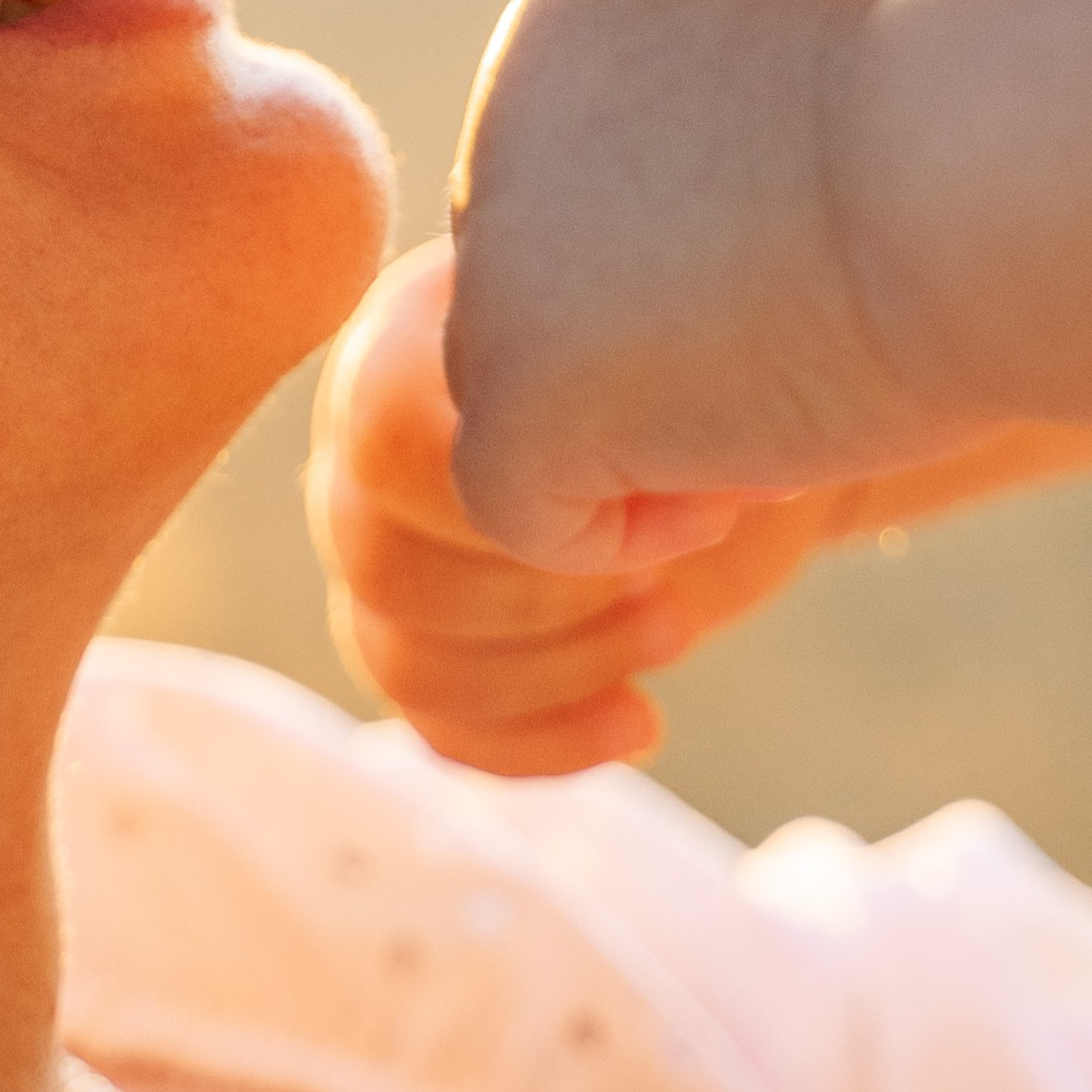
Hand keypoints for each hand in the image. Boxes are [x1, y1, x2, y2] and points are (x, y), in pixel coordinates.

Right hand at [310, 241, 844, 774]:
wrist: (724, 424)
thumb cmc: (703, 368)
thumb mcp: (689, 364)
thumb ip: (656, 398)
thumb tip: (697, 485)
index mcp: (405, 349)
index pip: (386, 439)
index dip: (521, 498)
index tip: (661, 497)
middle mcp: (367, 454)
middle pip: (384, 566)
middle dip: (544, 597)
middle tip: (665, 583)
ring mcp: (383, 554)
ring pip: (404, 657)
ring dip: (554, 670)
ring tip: (673, 629)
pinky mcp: (427, 641)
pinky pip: (434, 721)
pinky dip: (541, 742)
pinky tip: (640, 719)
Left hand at [446, 0, 953, 572]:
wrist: (1018, 160)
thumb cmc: (985, 119)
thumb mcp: (819, 79)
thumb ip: (723, 133)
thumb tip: (687, 238)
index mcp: (574, 18)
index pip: (579, 186)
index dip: (689, 264)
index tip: (816, 270)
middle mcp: (501, 111)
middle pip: (541, 287)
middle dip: (660, 351)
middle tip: (808, 355)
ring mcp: (499, 250)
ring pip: (524, 393)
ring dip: (651, 434)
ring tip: (793, 411)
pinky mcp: (522, 381)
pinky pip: (517, 503)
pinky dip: (618, 531)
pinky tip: (740, 491)